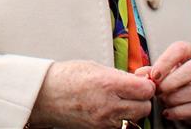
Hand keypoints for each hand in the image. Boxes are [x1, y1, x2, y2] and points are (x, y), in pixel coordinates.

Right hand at [28, 60, 154, 128]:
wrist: (43, 96)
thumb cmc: (64, 78)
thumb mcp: (93, 67)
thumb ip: (118, 75)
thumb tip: (139, 79)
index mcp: (107, 83)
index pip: (145, 89)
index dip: (146, 84)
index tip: (141, 81)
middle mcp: (109, 105)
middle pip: (145, 106)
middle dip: (141, 98)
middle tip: (131, 91)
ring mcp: (106, 121)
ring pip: (136, 118)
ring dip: (132, 110)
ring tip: (118, 100)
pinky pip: (122, 125)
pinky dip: (120, 118)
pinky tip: (109, 109)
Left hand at [146, 41, 190, 125]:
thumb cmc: (179, 77)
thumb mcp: (166, 69)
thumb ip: (153, 70)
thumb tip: (139, 74)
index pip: (181, 49)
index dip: (166, 61)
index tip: (154, 75)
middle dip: (173, 80)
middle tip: (158, 89)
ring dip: (175, 97)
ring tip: (163, 100)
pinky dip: (179, 111)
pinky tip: (168, 111)